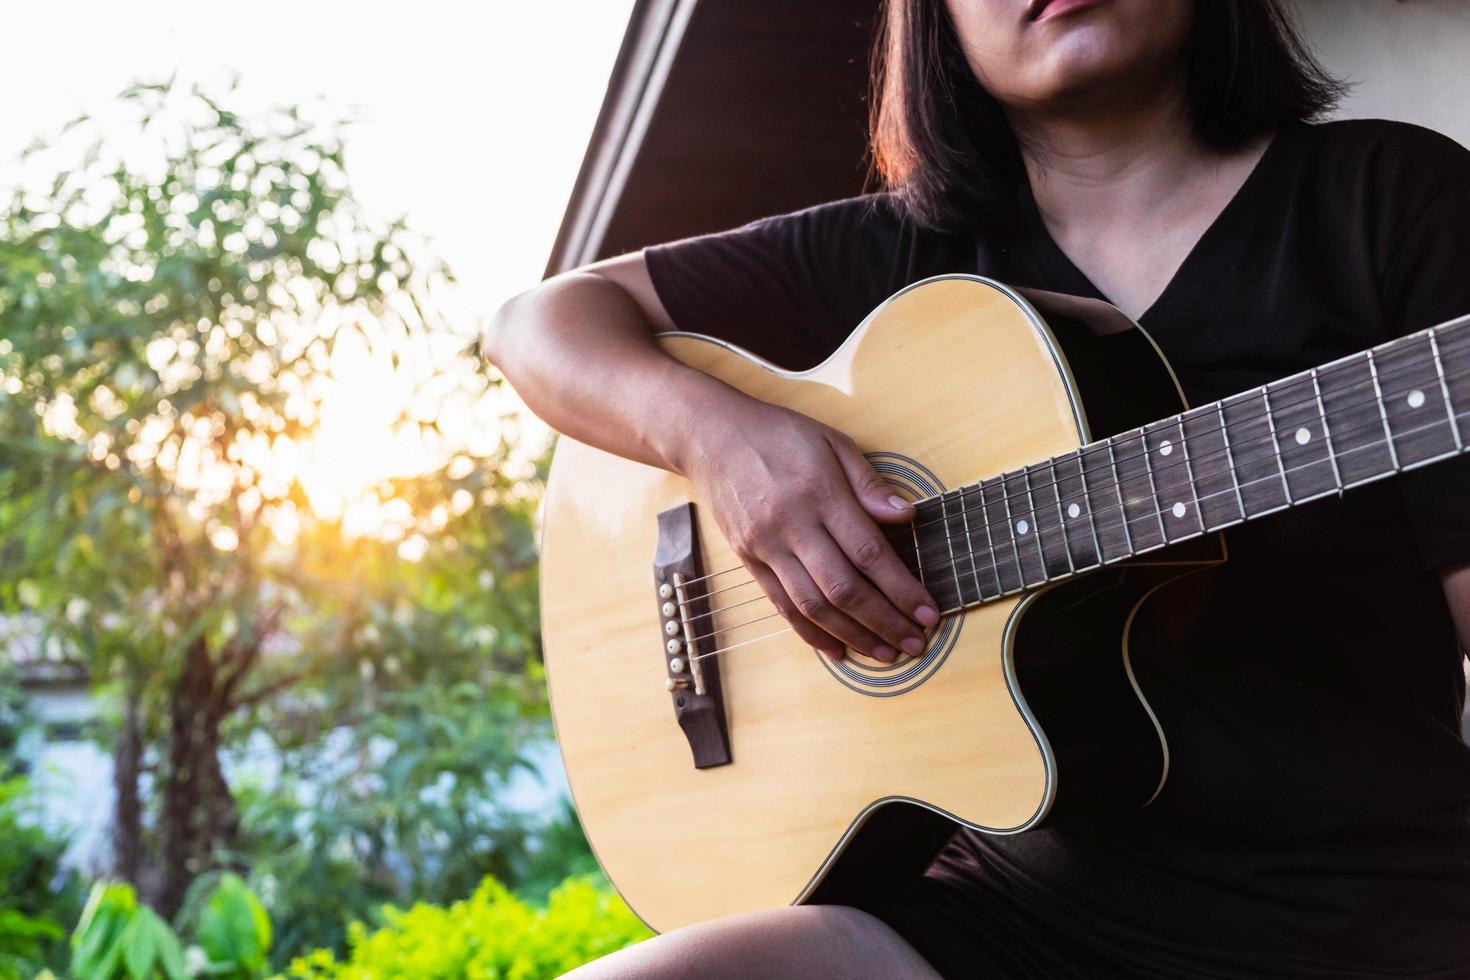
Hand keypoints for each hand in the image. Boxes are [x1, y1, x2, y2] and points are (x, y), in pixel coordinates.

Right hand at [682, 397, 939, 662]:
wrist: (711, 436)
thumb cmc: (778, 434)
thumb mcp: (832, 442)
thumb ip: (869, 483)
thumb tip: (907, 515)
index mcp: (820, 492)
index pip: (869, 552)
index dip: (902, 589)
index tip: (928, 612)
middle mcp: (792, 524)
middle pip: (843, 587)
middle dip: (884, 622)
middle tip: (915, 643)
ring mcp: (766, 546)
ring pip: (813, 605)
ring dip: (852, 635)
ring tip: (884, 653)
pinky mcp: (748, 559)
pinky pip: (782, 605)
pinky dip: (811, 632)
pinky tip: (837, 648)